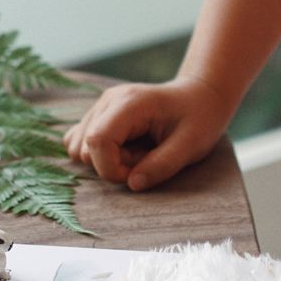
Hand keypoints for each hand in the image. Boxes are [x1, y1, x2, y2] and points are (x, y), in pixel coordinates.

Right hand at [63, 76, 232, 190]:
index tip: (139, 174)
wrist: (200, 96)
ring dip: (108, 160)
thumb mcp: (190, 145)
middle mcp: (108, 100)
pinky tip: (125, 148)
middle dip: (113, 165)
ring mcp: (101, 106)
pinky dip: (99, 154)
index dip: (112, 169)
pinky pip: (80, 141)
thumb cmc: (199, 118)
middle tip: (146, 157)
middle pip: (86, 147)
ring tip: (139, 151)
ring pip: (80, 147)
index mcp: (130, 102)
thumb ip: (162, 165)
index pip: (97, 140)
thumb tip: (132, 184)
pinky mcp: (100, 114)